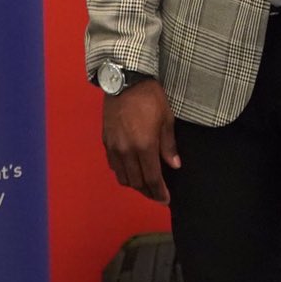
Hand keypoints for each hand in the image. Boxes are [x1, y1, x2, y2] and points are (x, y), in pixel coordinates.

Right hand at [100, 79, 178, 203]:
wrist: (125, 81)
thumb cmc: (150, 98)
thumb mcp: (166, 120)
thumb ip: (169, 146)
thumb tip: (174, 165)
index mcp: (144, 146)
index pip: (152, 179)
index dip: (159, 192)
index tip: (166, 199)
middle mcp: (126, 151)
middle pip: (136, 182)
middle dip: (148, 191)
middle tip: (157, 193)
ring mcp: (114, 147)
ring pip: (122, 177)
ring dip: (134, 184)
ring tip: (145, 184)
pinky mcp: (106, 141)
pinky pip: (113, 165)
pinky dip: (122, 172)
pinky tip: (131, 169)